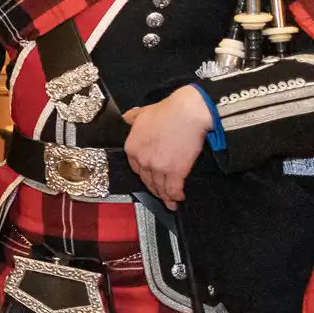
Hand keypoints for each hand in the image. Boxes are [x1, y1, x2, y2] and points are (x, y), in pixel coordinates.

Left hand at [123, 84, 213, 209]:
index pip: (135, 167)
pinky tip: (178, 198)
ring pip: (159, 187)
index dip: (143, 175)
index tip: (148, 178)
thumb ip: (132, 117)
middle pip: (146, 180)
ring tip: (170, 202)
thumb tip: (126, 117)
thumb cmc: (168, 111)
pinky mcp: (174, 171)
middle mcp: (142, 159)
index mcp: (132, 147)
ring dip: (165, 196)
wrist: (187, 113)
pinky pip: (173, 189)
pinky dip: (175, 196)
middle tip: (160, 194)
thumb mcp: (143, 112)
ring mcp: (157, 167)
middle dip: (154, 189)